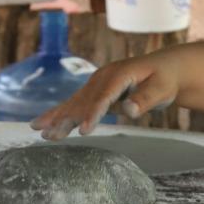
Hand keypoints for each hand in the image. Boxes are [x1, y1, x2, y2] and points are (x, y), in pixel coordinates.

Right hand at [30, 55, 181, 139]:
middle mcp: (103, 77)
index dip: (92, 114)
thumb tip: (129, 109)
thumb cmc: (165, 80)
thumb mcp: (162, 89)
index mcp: (118, 75)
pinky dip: (61, 114)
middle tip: (48, 135)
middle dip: (65, 118)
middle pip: (81, 100)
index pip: (103, 98)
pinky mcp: (95, 90)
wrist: (165, 68)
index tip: (83, 130)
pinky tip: (46, 125)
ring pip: (74, 102)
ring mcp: (97, 83)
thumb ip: (146, 99)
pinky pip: (76, 103)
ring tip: (38, 131)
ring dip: (57, 117)